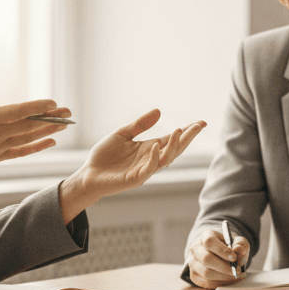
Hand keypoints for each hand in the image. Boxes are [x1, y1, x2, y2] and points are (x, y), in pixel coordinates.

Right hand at [0, 65, 69, 202]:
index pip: (17, 112)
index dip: (36, 108)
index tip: (52, 102)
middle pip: (28, 126)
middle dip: (50, 118)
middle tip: (68, 111)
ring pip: (28, 139)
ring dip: (47, 131)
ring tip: (65, 124)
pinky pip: (21, 152)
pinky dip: (37, 147)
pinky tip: (50, 141)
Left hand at [59, 109, 205, 221]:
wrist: (88, 174)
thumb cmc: (104, 156)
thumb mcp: (122, 134)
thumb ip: (140, 124)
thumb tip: (159, 111)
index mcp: (149, 148)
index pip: (171, 139)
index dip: (186, 131)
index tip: (200, 122)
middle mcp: (150, 159)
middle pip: (175, 148)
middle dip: (188, 137)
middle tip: (199, 125)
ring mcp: (144, 170)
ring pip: (165, 158)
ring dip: (174, 145)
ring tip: (180, 130)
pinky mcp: (135, 179)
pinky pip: (149, 168)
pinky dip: (154, 158)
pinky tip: (156, 146)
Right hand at [187, 228, 249, 288]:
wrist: (220, 254)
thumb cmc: (229, 248)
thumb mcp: (237, 242)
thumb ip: (240, 244)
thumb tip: (238, 249)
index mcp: (206, 236)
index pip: (209, 242)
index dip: (222, 250)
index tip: (234, 258)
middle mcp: (196, 248)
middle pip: (206, 259)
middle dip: (224, 267)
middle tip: (237, 271)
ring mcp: (192, 262)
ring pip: (205, 273)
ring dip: (223, 277)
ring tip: (235, 276)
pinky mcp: (193, 275)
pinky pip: (205, 283)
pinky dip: (219, 284)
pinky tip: (228, 280)